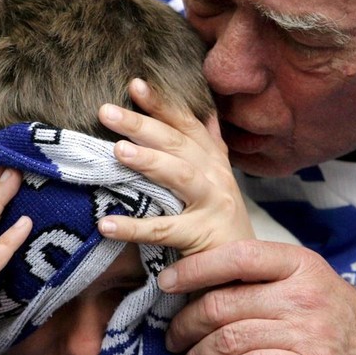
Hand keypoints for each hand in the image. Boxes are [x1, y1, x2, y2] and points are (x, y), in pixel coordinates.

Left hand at [97, 78, 253, 254]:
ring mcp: (214, 205)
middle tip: (106, 111)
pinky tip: (106, 224)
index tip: (134, 85)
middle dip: (142, 124)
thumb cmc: (222, 222)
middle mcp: (216, 176)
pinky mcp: (204, 237)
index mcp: (213, 160)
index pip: (187, 124)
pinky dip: (134, 227)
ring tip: (117, 151)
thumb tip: (205, 110)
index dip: (162, 104)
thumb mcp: (218, 180)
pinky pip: (165, 230)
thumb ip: (209, 146)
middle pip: (178, 143)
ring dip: (149, 161)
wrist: (249, 270)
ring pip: (180, 176)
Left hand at [157, 239, 355, 354]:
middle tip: (172, 337)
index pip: (236, 256)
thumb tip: (217, 288)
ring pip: (228, 338)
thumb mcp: (319, 286)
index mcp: (301, 265)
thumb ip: (274, 282)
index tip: (168, 282)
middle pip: (223, 303)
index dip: (194, 268)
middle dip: (186, 323)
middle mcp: (301, 293)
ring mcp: (305, 331)